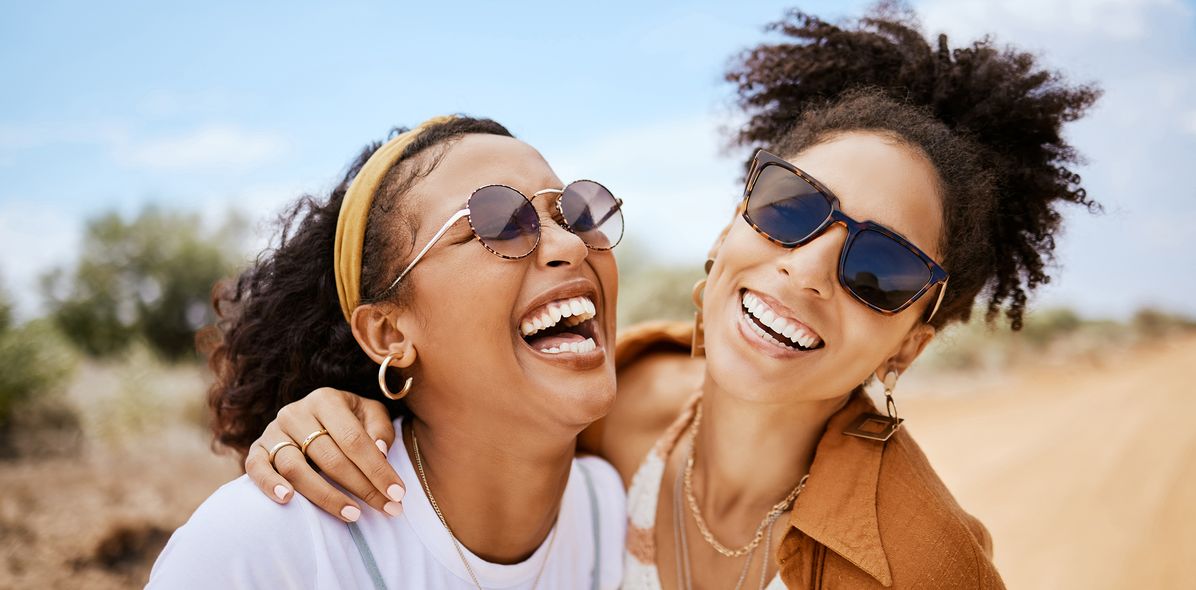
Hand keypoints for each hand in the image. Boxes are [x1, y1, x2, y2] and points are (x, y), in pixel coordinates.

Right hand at [244, 387, 403, 521]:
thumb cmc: (348, 419)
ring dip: (325, 495)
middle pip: (329, 457)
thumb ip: (380, 430)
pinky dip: (270, 484)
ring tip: (353, 514)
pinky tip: (288, 500)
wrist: (312, 416)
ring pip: (295, 467)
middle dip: (361, 487)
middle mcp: (296, 412)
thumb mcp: (371, 414)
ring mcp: (273, 430)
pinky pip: (257, 468)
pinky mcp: (256, 448)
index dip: (377, 469)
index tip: (398, 493)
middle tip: (386, 509)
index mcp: (327, 399)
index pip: (354, 439)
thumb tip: (381, 451)